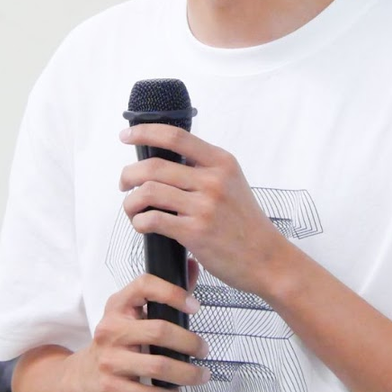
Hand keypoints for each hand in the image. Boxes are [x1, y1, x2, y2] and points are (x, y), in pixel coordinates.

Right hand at [61, 272, 208, 391]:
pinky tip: (176, 390)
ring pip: (159, 366)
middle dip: (190, 342)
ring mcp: (110, 359)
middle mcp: (111, 330)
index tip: (195, 306)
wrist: (83, 377)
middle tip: (204, 349)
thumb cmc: (116, 342)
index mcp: (118, 306)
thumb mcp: (132, 314)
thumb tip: (191, 267)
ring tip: (201, 374)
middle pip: (159, 331)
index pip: (144, 286)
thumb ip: (163, 293)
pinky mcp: (111, 387)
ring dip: (187, 372)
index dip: (172, 292)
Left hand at [120, 124, 293, 297]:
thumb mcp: (232, 183)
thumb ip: (204, 169)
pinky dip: (139, 222)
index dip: (145, 132)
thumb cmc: (245, 224)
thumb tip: (165, 159)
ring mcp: (204, 206)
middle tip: (124, 183)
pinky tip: (143, 225)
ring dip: (131, 201)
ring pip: (148, 192)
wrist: (267, 259)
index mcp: (221, 162)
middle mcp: (213, 180)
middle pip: (154, 166)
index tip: (126, 136)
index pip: (176, 137)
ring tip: (133, 209)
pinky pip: (153, 219)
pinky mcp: (195, 232)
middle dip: (129, 174)